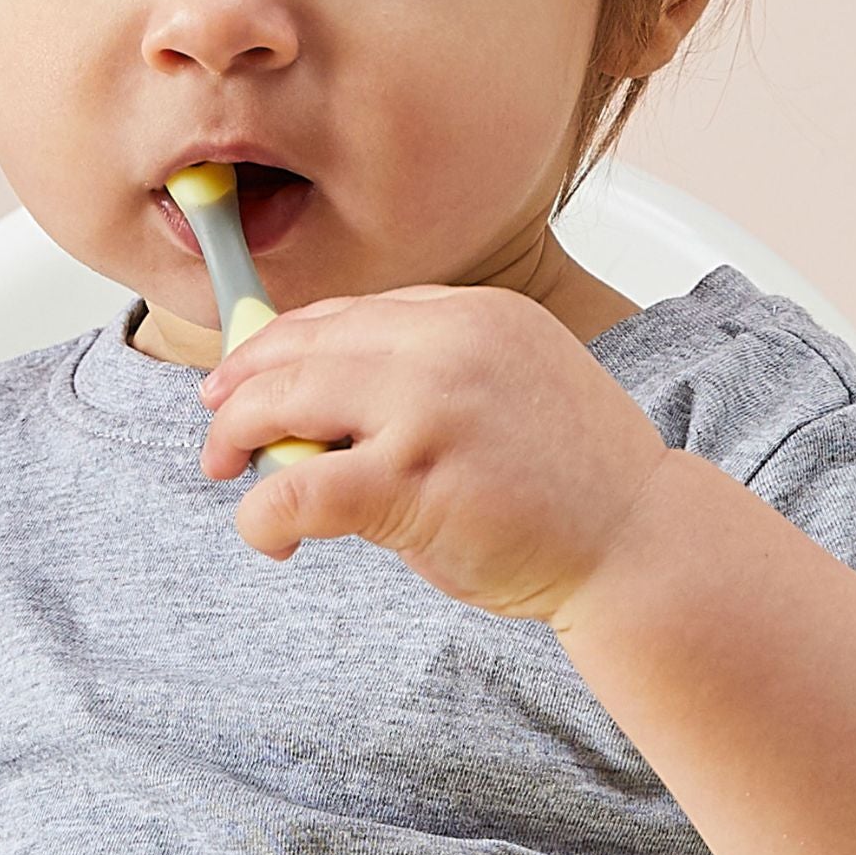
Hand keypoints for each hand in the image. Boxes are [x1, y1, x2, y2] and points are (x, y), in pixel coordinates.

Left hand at [196, 284, 669, 623]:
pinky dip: (264, 512)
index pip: (347, 312)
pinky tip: (267, 532)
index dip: (281, 342)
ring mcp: (430, 406)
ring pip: (286, 399)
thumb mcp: (507, 385)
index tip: (244, 369)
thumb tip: (322, 398)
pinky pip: (301, 486)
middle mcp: (448, 342)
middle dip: (240, 383)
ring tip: (227, 468)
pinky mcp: (414, 479)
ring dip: (238, 434)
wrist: (640, 541)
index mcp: (473, 312)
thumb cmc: (570, 481)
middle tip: (215, 424)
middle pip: (304, 344)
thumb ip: (427, 375)